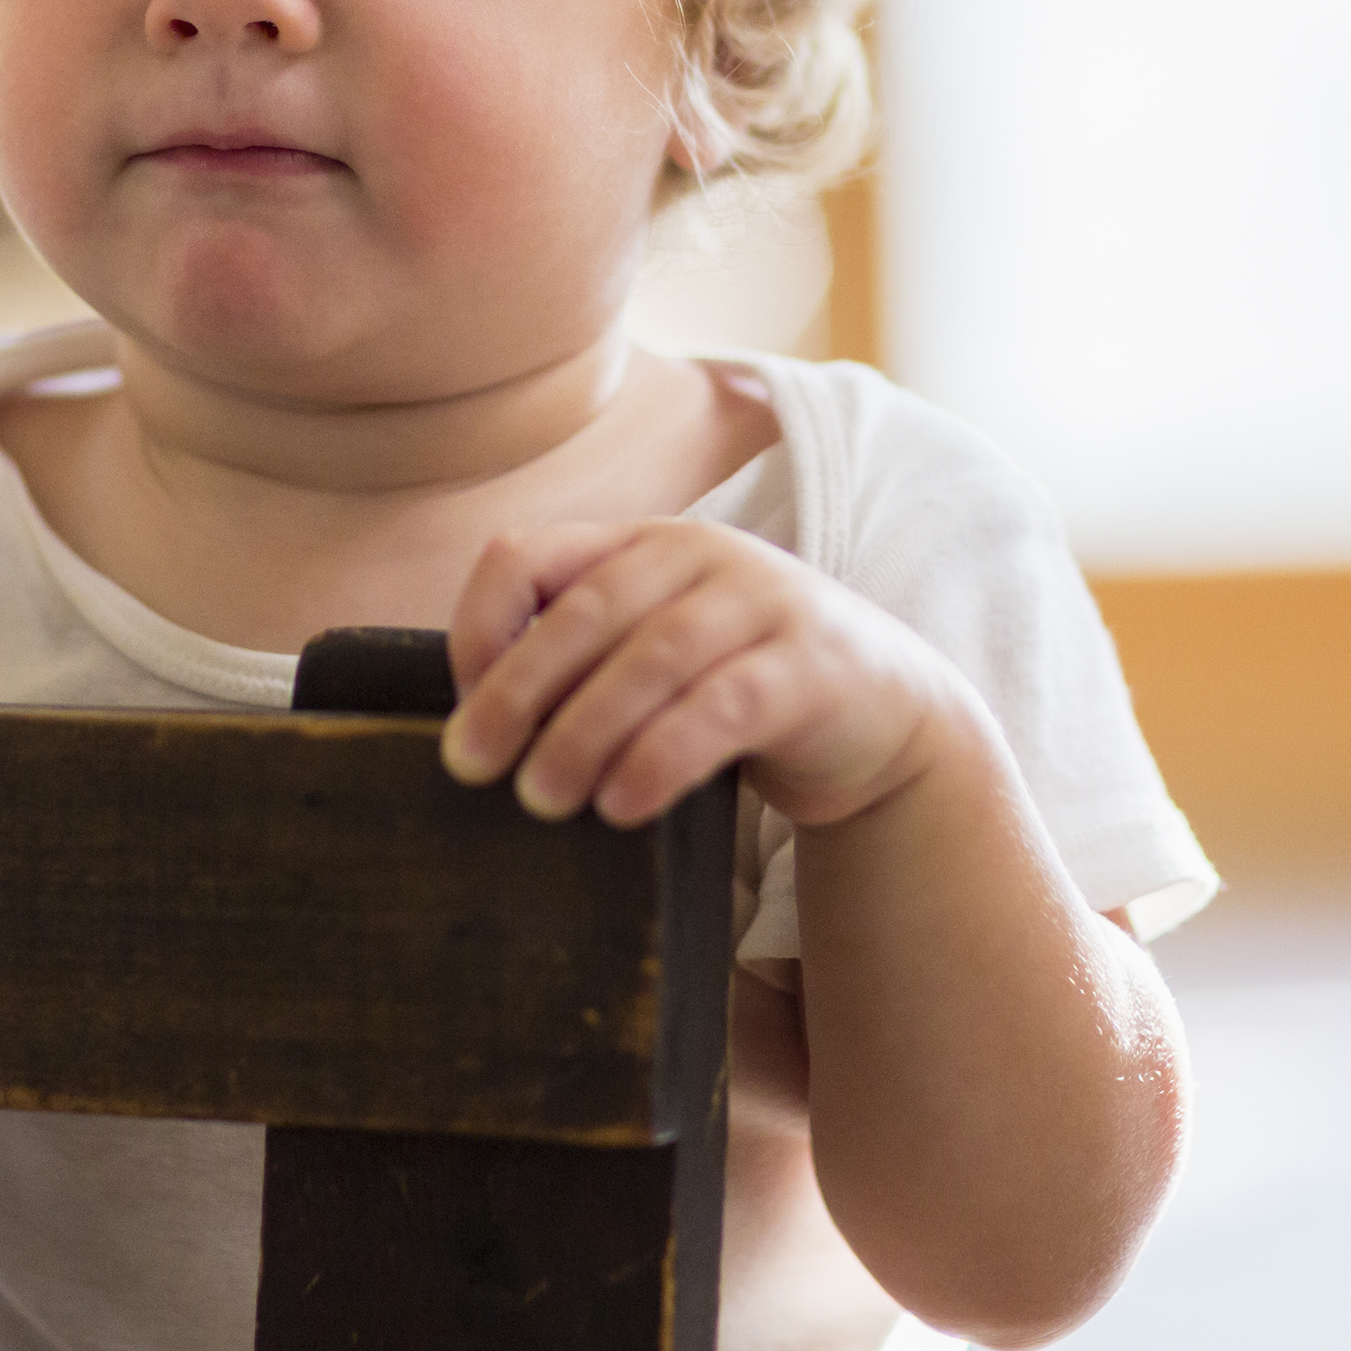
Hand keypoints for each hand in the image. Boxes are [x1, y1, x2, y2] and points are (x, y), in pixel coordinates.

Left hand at [439, 523, 974, 830]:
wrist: (890, 717)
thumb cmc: (743, 692)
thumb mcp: (658, 659)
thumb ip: (587, 667)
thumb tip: (476, 737)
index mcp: (642, 546)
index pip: (528, 555)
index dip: (480, 623)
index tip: (460, 703)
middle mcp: (700, 556)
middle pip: (585, 610)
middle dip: (518, 691)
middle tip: (475, 765)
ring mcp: (764, 603)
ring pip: (654, 657)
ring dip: (585, 731)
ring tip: (543, 799)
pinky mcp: (812, 667)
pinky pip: (724, 707)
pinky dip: (663, 756)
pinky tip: (625, 804)